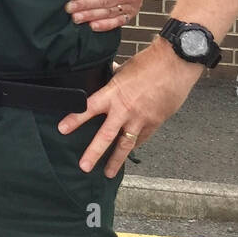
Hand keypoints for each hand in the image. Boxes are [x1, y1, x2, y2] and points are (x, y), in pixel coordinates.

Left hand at [58, 38, 202, 176]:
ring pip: (125, 144)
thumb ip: (111, 79)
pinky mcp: (155, 123)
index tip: (62, 130)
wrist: (175, 65)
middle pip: (106, 135)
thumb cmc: (148, 63)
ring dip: (115, 160)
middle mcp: (124, 110)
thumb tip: (104, 76)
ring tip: (107, 173)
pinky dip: (133, 146)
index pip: (88, 109)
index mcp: (113, 94)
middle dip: (94, 152)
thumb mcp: (123, 69)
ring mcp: (140, 119)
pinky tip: (128, 152)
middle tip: (83, 166)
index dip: (75, 119)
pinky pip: (141, 138)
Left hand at [66, 0, 143, 31]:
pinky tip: (92, 26)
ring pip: (109, 12)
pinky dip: (104, 25)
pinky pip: (117, 22)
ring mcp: (133, 6)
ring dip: (91, 15)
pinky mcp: (130, 15)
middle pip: (106, 0)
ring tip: (76, 17)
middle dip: (86, 4)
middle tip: (70, 7)